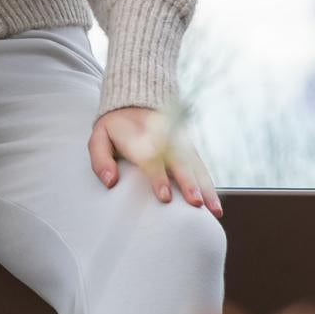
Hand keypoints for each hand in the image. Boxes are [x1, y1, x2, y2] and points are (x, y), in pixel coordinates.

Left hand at [88, 105, 223, 217]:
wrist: (135, 103)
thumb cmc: (115, 129)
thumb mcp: (99, 138)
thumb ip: (101, 160)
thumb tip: (110, 182)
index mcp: (140, 139)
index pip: (151, 159)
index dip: (158, 177)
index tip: (164, 196)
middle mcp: (165, 141)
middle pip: (179, 163)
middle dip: (188, 183)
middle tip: (195, 203)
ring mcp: (180, 144)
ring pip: (195, 167)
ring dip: (205, 188)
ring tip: (214, 210)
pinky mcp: (189, 149)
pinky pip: (201, 168)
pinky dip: (209, 186)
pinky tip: (215, 205)